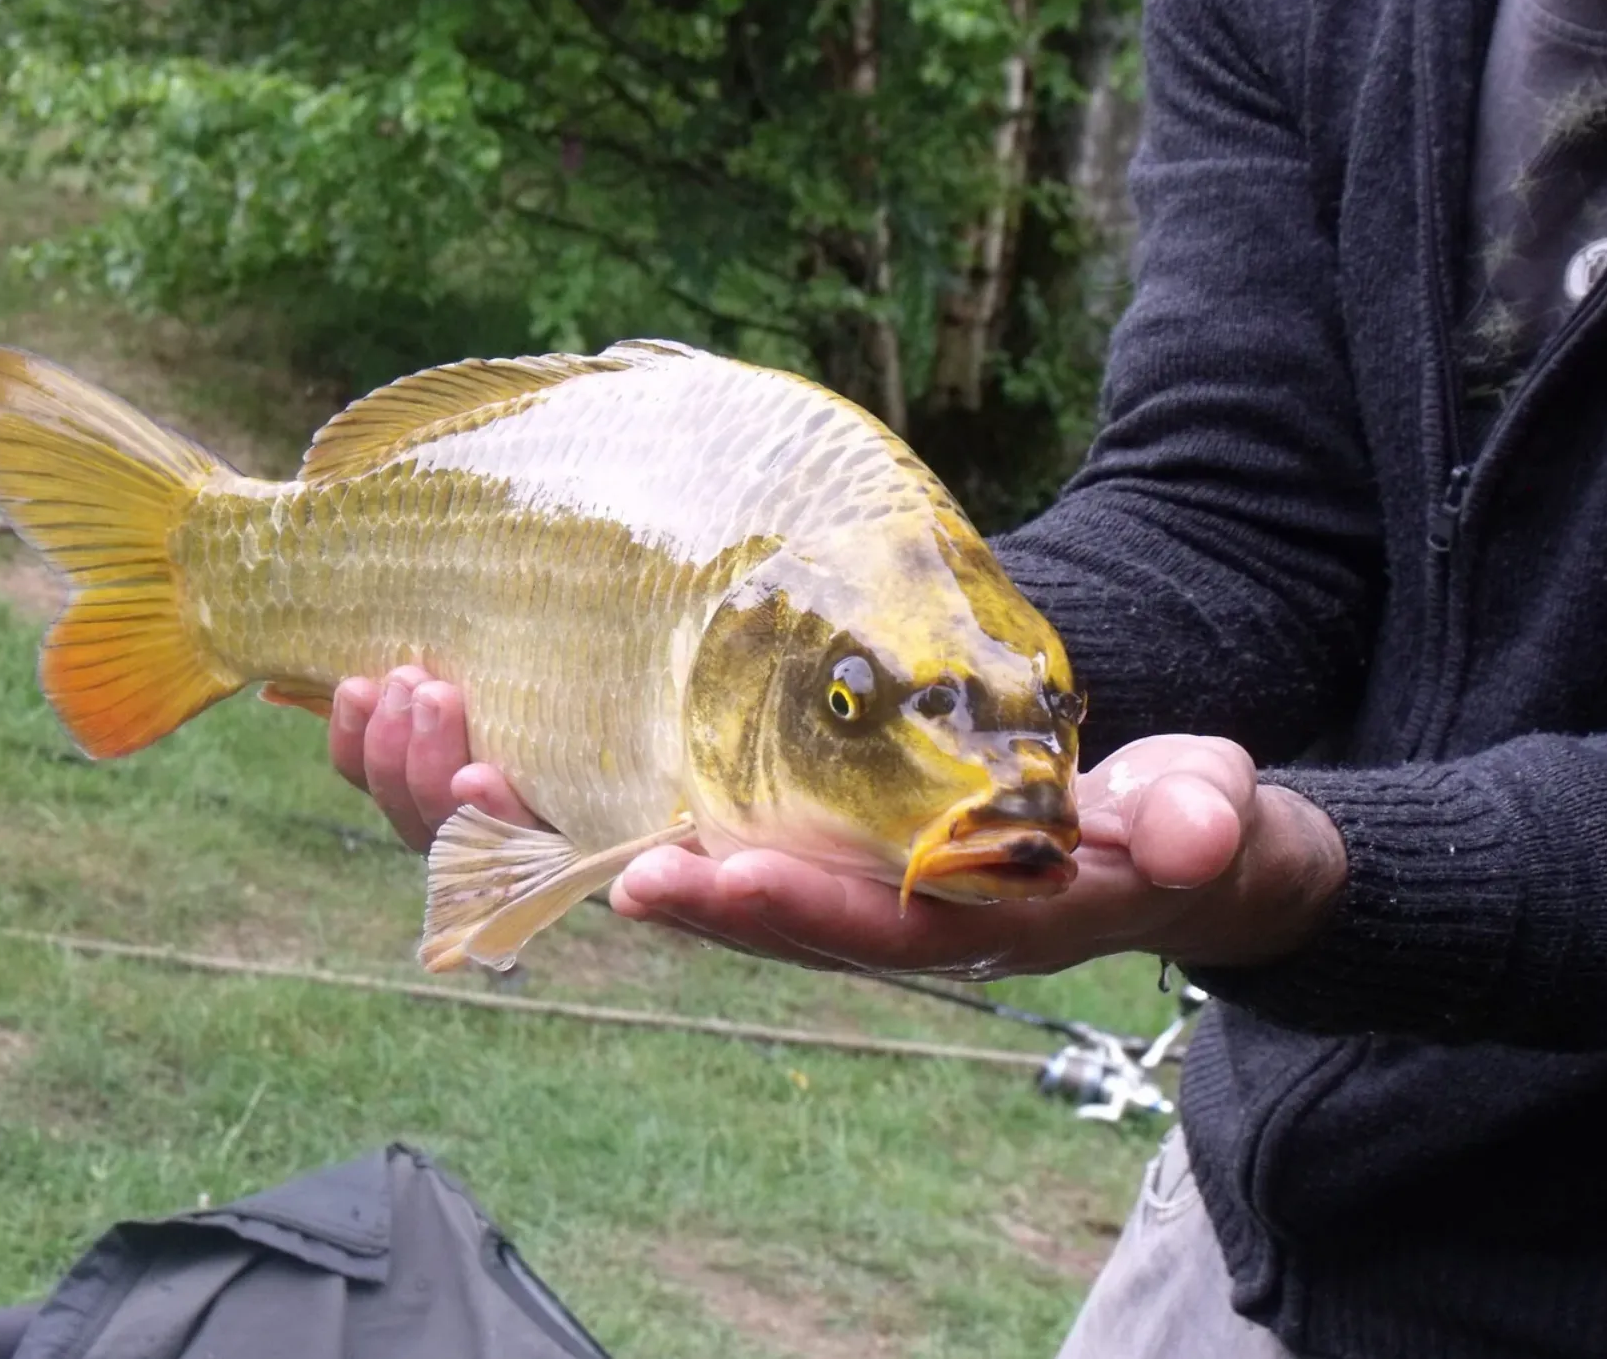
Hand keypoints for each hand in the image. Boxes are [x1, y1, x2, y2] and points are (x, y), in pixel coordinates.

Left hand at [329, 673, 1345, 979]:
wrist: (1137, 834)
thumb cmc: (1167, 826)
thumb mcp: (1208, 821)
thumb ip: (1204, 823)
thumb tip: (1197, 830)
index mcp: (940, 910)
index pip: (838, 922)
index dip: (751, 904)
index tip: (662, 876)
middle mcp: (832, 898)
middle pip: (676, 890)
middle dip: (555, 833)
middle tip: (452, 759)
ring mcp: (775, 852)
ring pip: (605, 842)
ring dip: (490, 789)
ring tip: (398, 697)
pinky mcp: (741, 801)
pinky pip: (601, 793)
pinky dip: (508, 750)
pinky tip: (429, 684)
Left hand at [609, 735, 1347, 978]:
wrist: (1191, 854)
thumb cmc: (1197, 825)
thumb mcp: (1219, 815)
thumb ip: (1206, 820)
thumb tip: (1193, 836)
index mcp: (1015, 921)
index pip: (901, 929)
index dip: (812, 911)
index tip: (727, 876)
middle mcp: (941, 929)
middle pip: (812, 934)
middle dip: (717, 911)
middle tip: (626, 877)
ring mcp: (905, 908)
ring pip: (781, 913)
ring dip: (687, 890)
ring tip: (595, 853)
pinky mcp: (883, 874)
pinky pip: (785, 872)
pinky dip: (706, 858)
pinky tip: (631, 826)